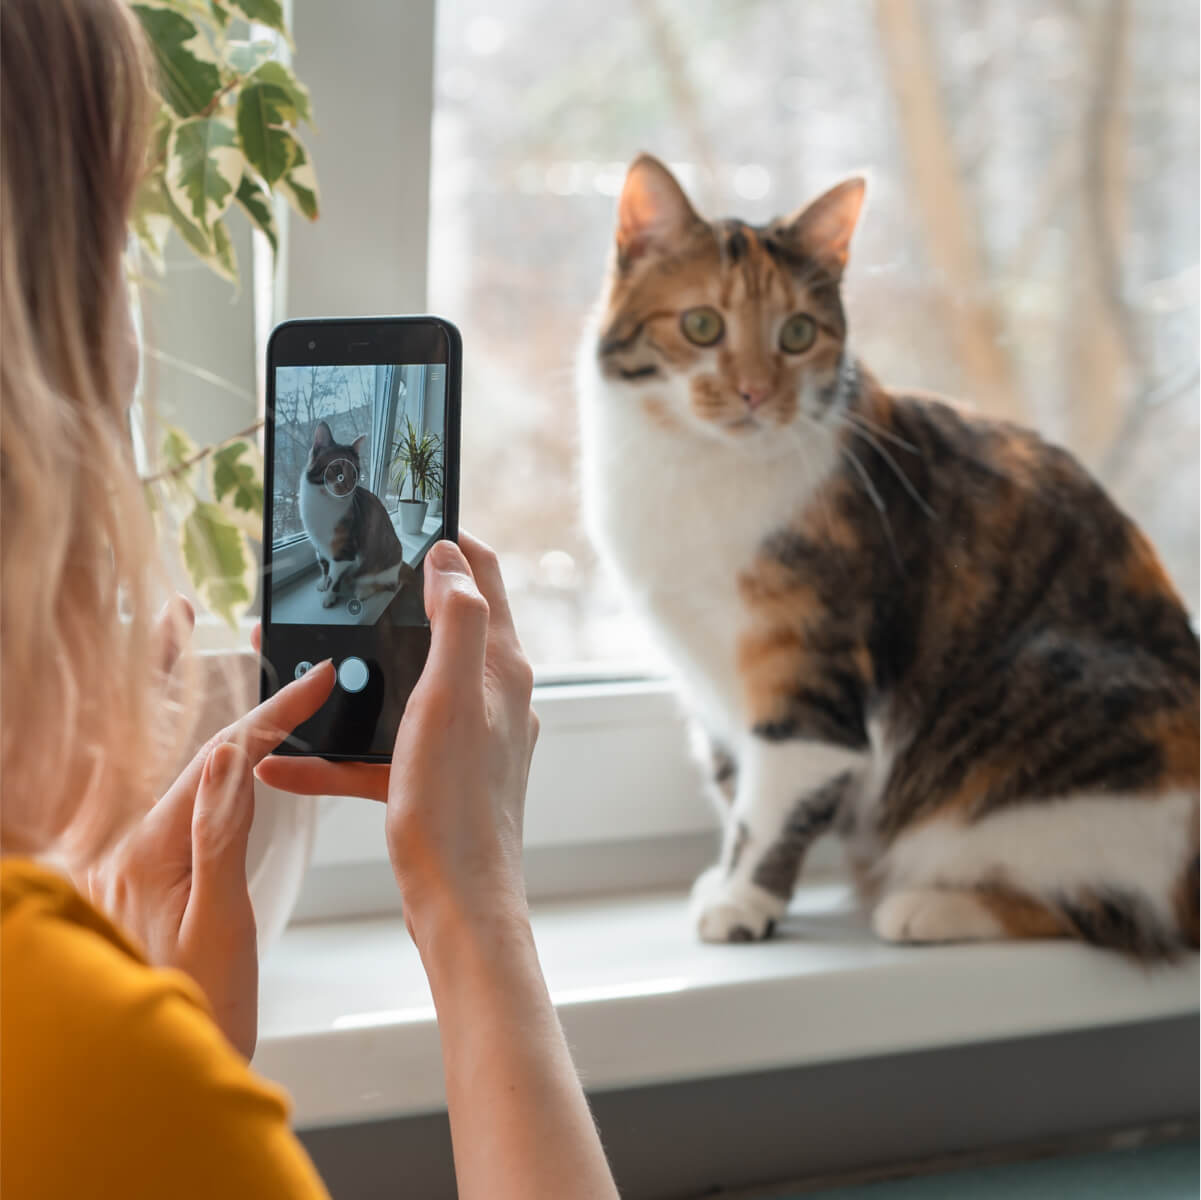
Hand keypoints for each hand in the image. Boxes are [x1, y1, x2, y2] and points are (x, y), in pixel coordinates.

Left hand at [87, 597, 336, 1057]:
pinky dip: (191, 749)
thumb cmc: (198, 1006)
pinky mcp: (151, 873)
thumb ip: (216, 834)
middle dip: (171, 671)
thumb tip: (228, 757)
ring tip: (176, 647)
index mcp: (150, 848)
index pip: (219, 757)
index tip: (315, 680)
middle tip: (179, 613)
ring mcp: (139, 856)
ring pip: (167, 761)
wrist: (167, 1071)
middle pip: (165, 739)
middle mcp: (134, 842)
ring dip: (176, 700)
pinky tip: (209, 740)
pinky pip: (173, 792)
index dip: (272, 714)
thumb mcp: (216, 921)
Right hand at [257, 533, 538, 948]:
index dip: (450, 542)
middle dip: (391, 605)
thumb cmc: (456, 804)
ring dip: (357, 678)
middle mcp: (492, 696)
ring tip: (301, 667)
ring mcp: (466, 738)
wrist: (459, 905)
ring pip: (404, 688)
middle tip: (341, 589)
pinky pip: (383, 751)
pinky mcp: (437, 776)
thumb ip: (457, 622)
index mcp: (501, 668)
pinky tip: (286, 765)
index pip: (485, 577)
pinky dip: (341, 752)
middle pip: (441, 627)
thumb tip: (450, 557)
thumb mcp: (451, 698)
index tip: (406, 522)